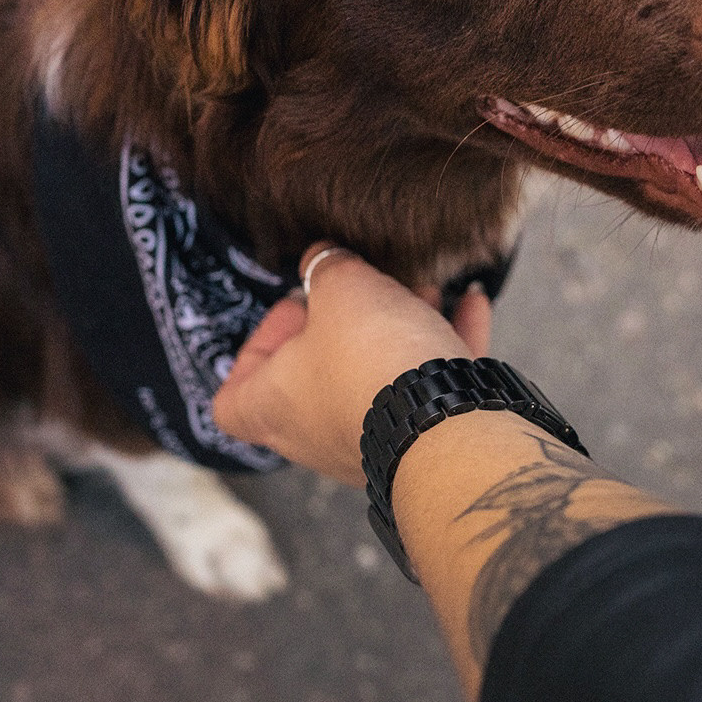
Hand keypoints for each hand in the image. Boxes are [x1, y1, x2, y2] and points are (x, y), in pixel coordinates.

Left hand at [212, 245, 490, 485]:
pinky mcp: (420, 441)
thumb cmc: (370, 358)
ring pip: (377, 376)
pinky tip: (471, 304)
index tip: (292, 312)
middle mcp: (313, 434)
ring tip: (425, 288)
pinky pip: (427, 388)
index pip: (230, 400)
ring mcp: (368, 442)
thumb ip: (326, 266)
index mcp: (272, 407)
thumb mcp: (341, 287)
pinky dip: (445, 347)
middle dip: (346, 324)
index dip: (255, 349)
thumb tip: (324, 258)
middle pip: (315, 375)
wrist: (444, 425)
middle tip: (364, 287)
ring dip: (400, 328)